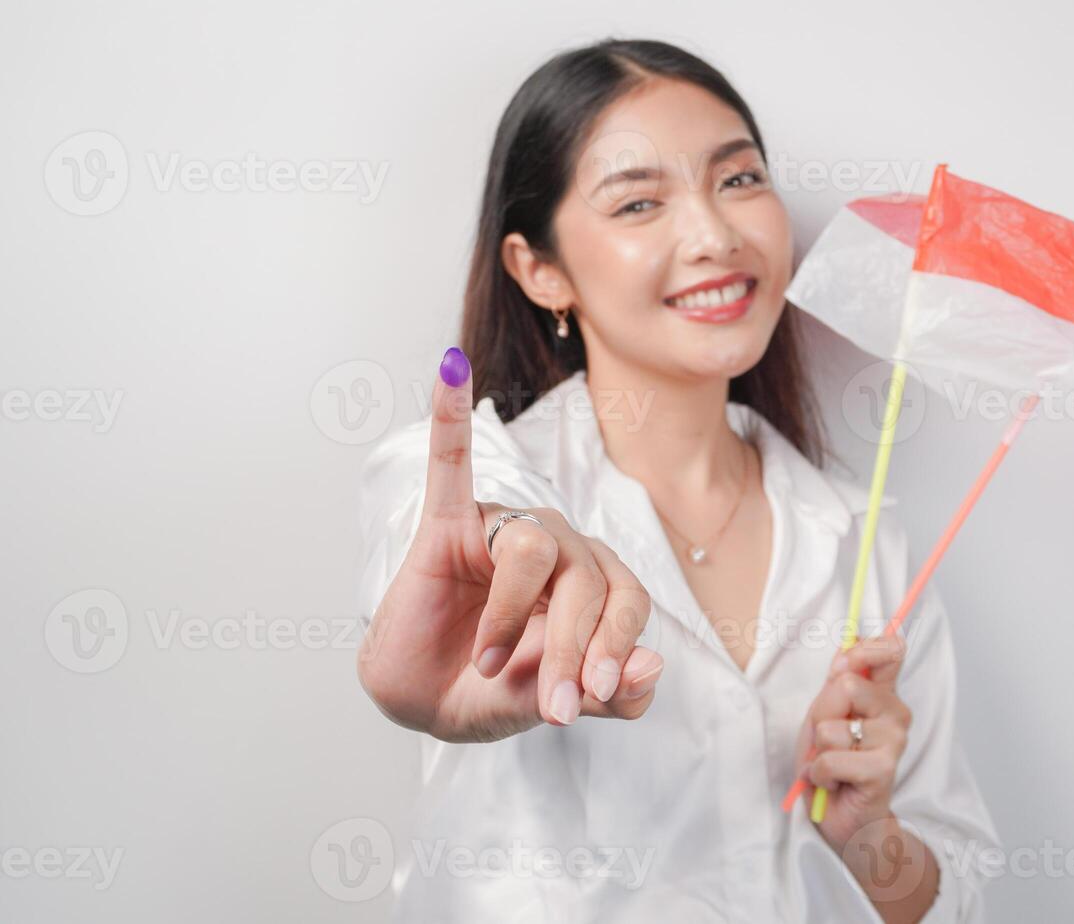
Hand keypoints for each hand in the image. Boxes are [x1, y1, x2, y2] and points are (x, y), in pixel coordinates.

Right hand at [357, 348, 663, 741]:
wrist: (420, 700)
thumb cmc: (492, 692)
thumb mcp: (555, 701)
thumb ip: (611, 693)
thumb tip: (653, 667)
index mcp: (594, 582)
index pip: (626, 599)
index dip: (615, 646)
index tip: (586, 698)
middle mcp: (560, 546)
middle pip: (588, 578)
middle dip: (569, 647)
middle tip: (548, 704)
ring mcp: (504, 530)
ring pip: (537, 547)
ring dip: (511, 616)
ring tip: (485, 665)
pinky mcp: (449, 524)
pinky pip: (451, 462)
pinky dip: (451, 414)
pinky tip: (451, 369)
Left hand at [793, 631, 910, 850]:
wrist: (843, 820)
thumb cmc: (833, 765)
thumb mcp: (825, 716)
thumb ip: (836, 684)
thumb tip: (846, 652)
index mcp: (882, 695)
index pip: (891, 651)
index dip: (866, 649)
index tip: (844, 665)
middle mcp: (895, 713)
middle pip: (847, 684)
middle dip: (821, 715)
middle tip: (827, 740)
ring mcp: (894, 740)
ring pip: (832, 727)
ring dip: (819, 751)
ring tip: (832, 765)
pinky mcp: (883, 768)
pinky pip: (831, 759)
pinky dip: (820, 774)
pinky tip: (834, 783)